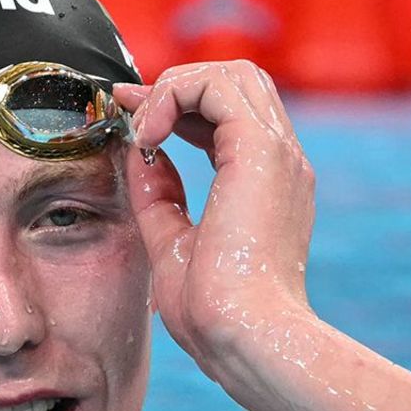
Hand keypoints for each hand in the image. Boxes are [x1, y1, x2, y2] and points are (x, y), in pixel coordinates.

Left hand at [113, 61, 315, 368]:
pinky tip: (152, 133)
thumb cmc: (215, 313)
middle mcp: (280, 161)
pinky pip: (217, 86)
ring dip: (177, 85)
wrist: (246, 338)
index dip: (177, 103)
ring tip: (145, 127)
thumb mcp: (171, 243)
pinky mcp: (260, 150)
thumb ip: (159, 196)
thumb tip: (142, 153)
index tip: (130, 112)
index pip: (229, 112)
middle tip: (132, 109)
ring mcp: (277, 152)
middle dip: (177, 83)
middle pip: (236, 80)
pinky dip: (176, 94)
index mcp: (267, 184)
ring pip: (231, 73)